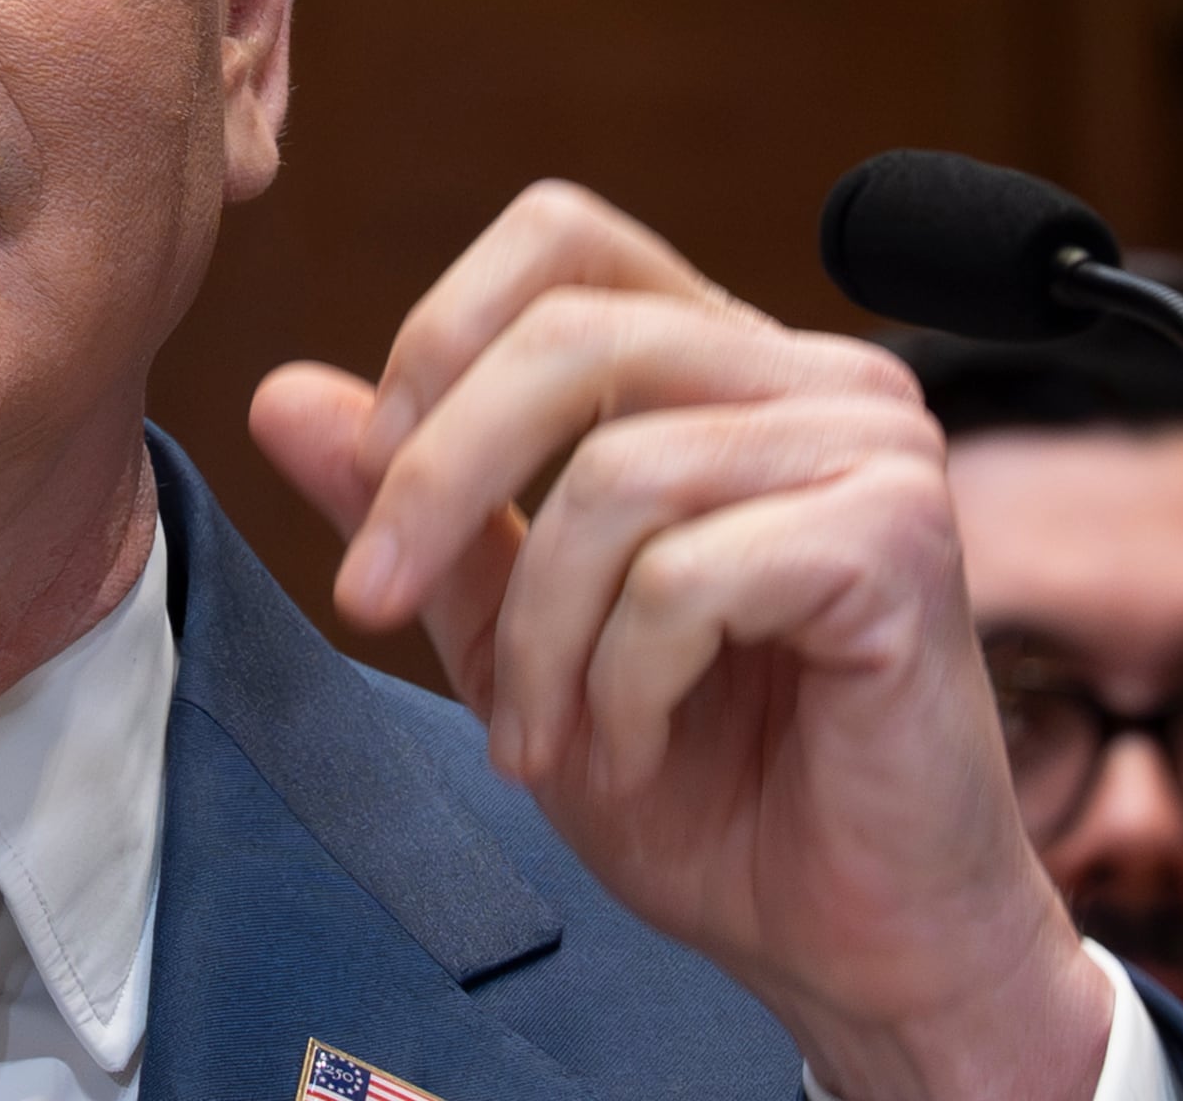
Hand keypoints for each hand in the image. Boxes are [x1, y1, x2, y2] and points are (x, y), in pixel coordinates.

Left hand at [248, 182, 1110, 1100]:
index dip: (440, 334)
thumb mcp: (516, 639)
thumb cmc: (714, 788)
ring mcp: (872, 449)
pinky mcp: (899, 542)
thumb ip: (422, 513)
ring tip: (540, 743)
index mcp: (725, 370)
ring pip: (615, 474)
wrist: (859, 943)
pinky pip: (686, 579)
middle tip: (375, 606)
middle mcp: (814, 378)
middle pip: (571, 334)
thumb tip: (283, 393)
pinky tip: (636, 755)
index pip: (564, 238)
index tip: (372, 475)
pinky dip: (623, 688)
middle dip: (436, 478)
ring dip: (537, 637)